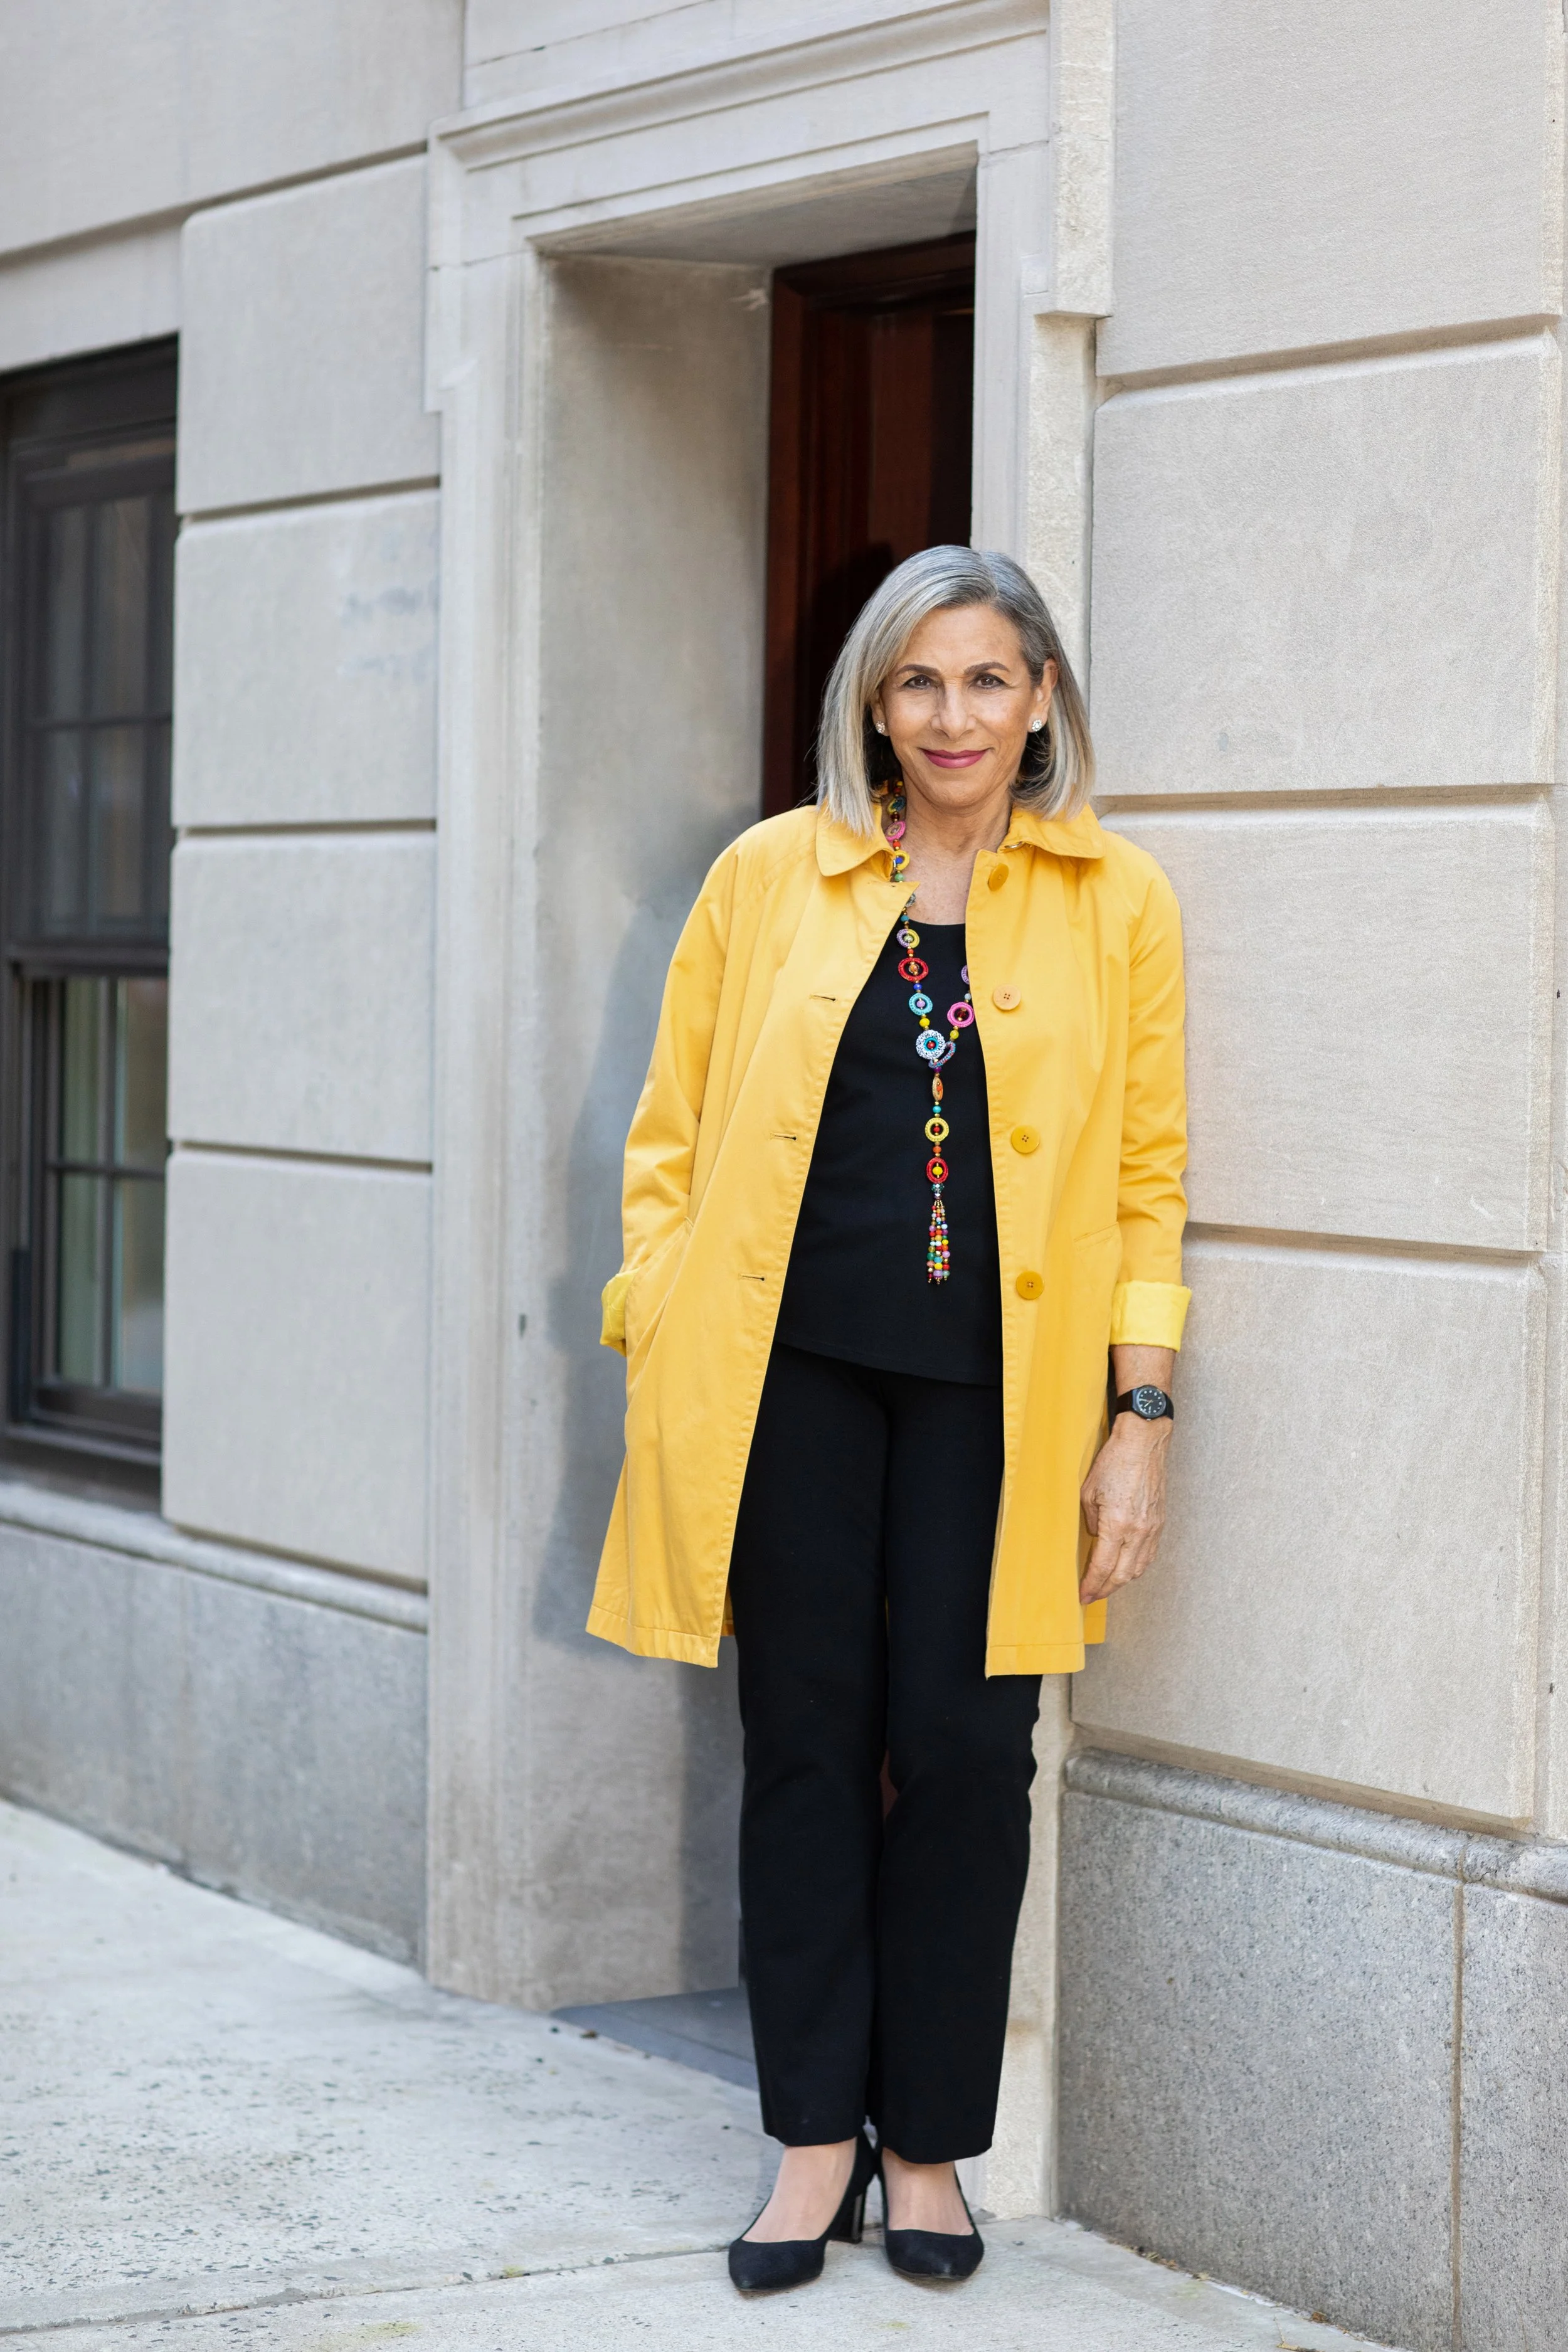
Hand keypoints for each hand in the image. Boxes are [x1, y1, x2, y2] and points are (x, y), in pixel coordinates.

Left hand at [1079, 1414, 1169, 1603]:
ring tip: (1107, 1585)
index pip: (1103, 1566)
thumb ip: (1092, 1521)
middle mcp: (1138, 1530)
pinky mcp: (1160, 1522)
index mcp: (1118, 1523)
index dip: (1092, 1584)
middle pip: (1123, 1574)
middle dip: (1105, 1589)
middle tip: (1091, 1595)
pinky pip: (1149, 1554)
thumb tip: (1098, 1538)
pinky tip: (1127, 1568)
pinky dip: (1137, 1566)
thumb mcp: (1088, 1493)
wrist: (1143, 1443)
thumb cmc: (1114, 1462)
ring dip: (1122, 1580)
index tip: (1082, 1595)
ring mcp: (1152, 1528)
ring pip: (1139, 1567)